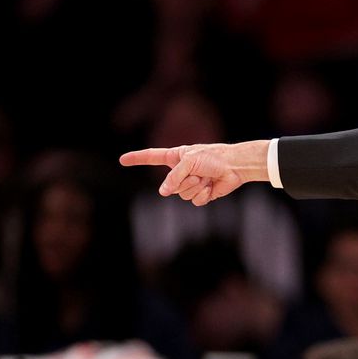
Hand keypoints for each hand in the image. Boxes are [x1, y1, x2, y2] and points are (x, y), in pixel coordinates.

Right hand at [120, 140, 270, 205]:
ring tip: (205, 179)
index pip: (151, 157)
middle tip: (198, 174)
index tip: (122, 160)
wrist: (235, 166)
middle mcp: (181, 171)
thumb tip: (162, 193)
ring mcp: (191, 183)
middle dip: (183, 182)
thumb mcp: (189, 162)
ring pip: (182, 195)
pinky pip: (195, 201)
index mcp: (175, 157)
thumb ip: (173, 177)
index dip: (137, 159)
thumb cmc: (213, 157)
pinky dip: (203, 195)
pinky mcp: (202, 193)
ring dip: (194, 188)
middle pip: (170, 185)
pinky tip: (211, 187)